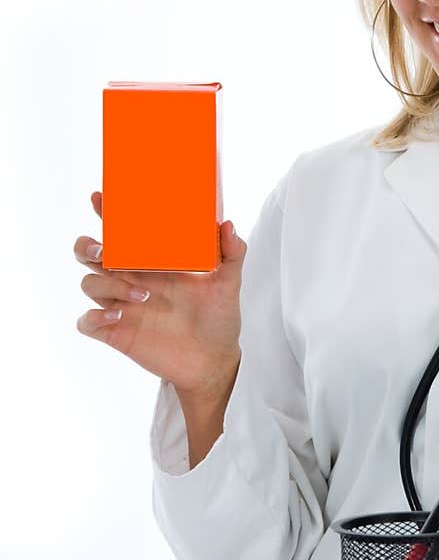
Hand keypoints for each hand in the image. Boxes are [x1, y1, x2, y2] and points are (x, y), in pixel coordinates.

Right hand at [73, 191, 246, 395]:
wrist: (214, 360)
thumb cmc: (218, 319)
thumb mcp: (228, 284)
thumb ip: (231, 253)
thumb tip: (227, 225)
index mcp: (151, 262)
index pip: (121, 233)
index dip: (106, 214)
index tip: (100, 199)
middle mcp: (131, 280)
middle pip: (89, 254)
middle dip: (89, 247)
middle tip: (106, 251)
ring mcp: (122, 306)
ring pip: (89, 284)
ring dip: (109, 285)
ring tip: (143, 296)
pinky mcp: (116, 333)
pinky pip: (86, 322)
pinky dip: (94, 317)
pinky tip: (119, 317)